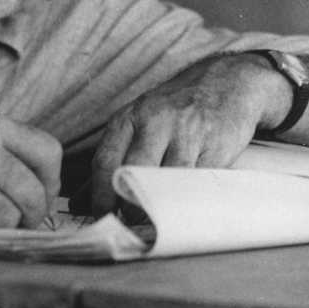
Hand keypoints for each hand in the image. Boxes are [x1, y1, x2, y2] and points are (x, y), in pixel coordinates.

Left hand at [89, 54, 289, 215]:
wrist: (228, 81)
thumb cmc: (176, 108)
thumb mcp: (139, 123)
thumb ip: (111, 161)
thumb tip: (79, 202)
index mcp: (130, 117)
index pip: (105, 162)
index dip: (100, 197)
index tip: (101, 219)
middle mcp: (156, 120)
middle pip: (133, 172)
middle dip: (128, 206)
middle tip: (129, 226)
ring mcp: (188, 131)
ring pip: (167, 180)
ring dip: (159, 207)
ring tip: (154, 223)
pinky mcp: (217, 144)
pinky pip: (198, 181)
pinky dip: (188, 200)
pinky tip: (182, 209)